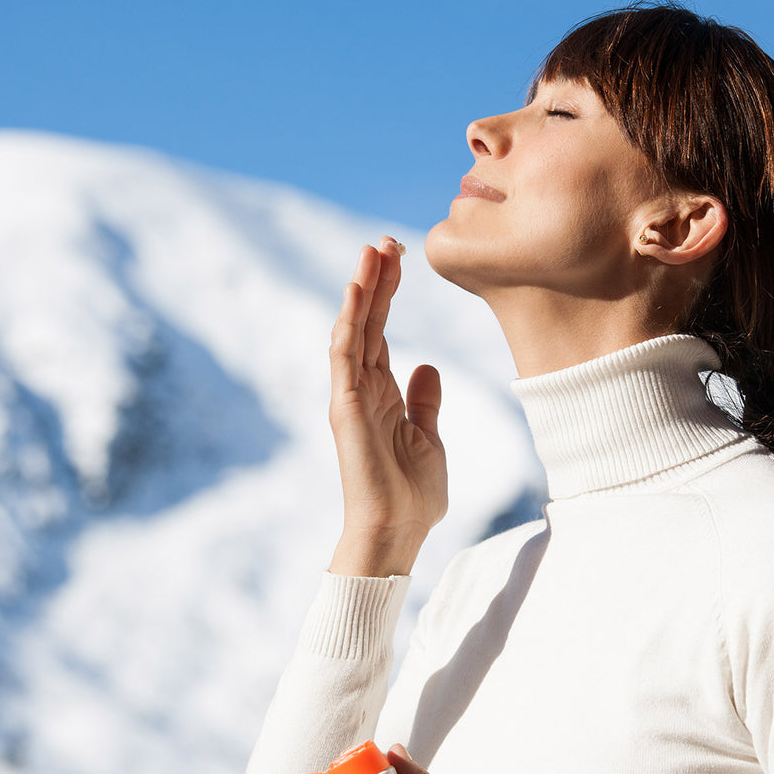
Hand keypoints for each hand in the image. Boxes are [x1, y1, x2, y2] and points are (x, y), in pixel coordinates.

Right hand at [327, 237, 446, 577]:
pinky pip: (344, 355)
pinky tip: (356, 291)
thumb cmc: (411, 495)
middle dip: (374, 279)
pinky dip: (348, 321)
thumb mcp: (429, 437)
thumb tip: (427, 367)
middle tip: (385, 240)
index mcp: (381, 392)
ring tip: (370, 251)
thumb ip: (424, 401)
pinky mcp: (345, 406)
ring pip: (352, 329)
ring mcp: (350, 395)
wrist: (396, 532)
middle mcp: (361, 387)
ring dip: (360, 289)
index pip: (380, 330)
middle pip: (365, 321)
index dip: (387, 293)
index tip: (398, 258)